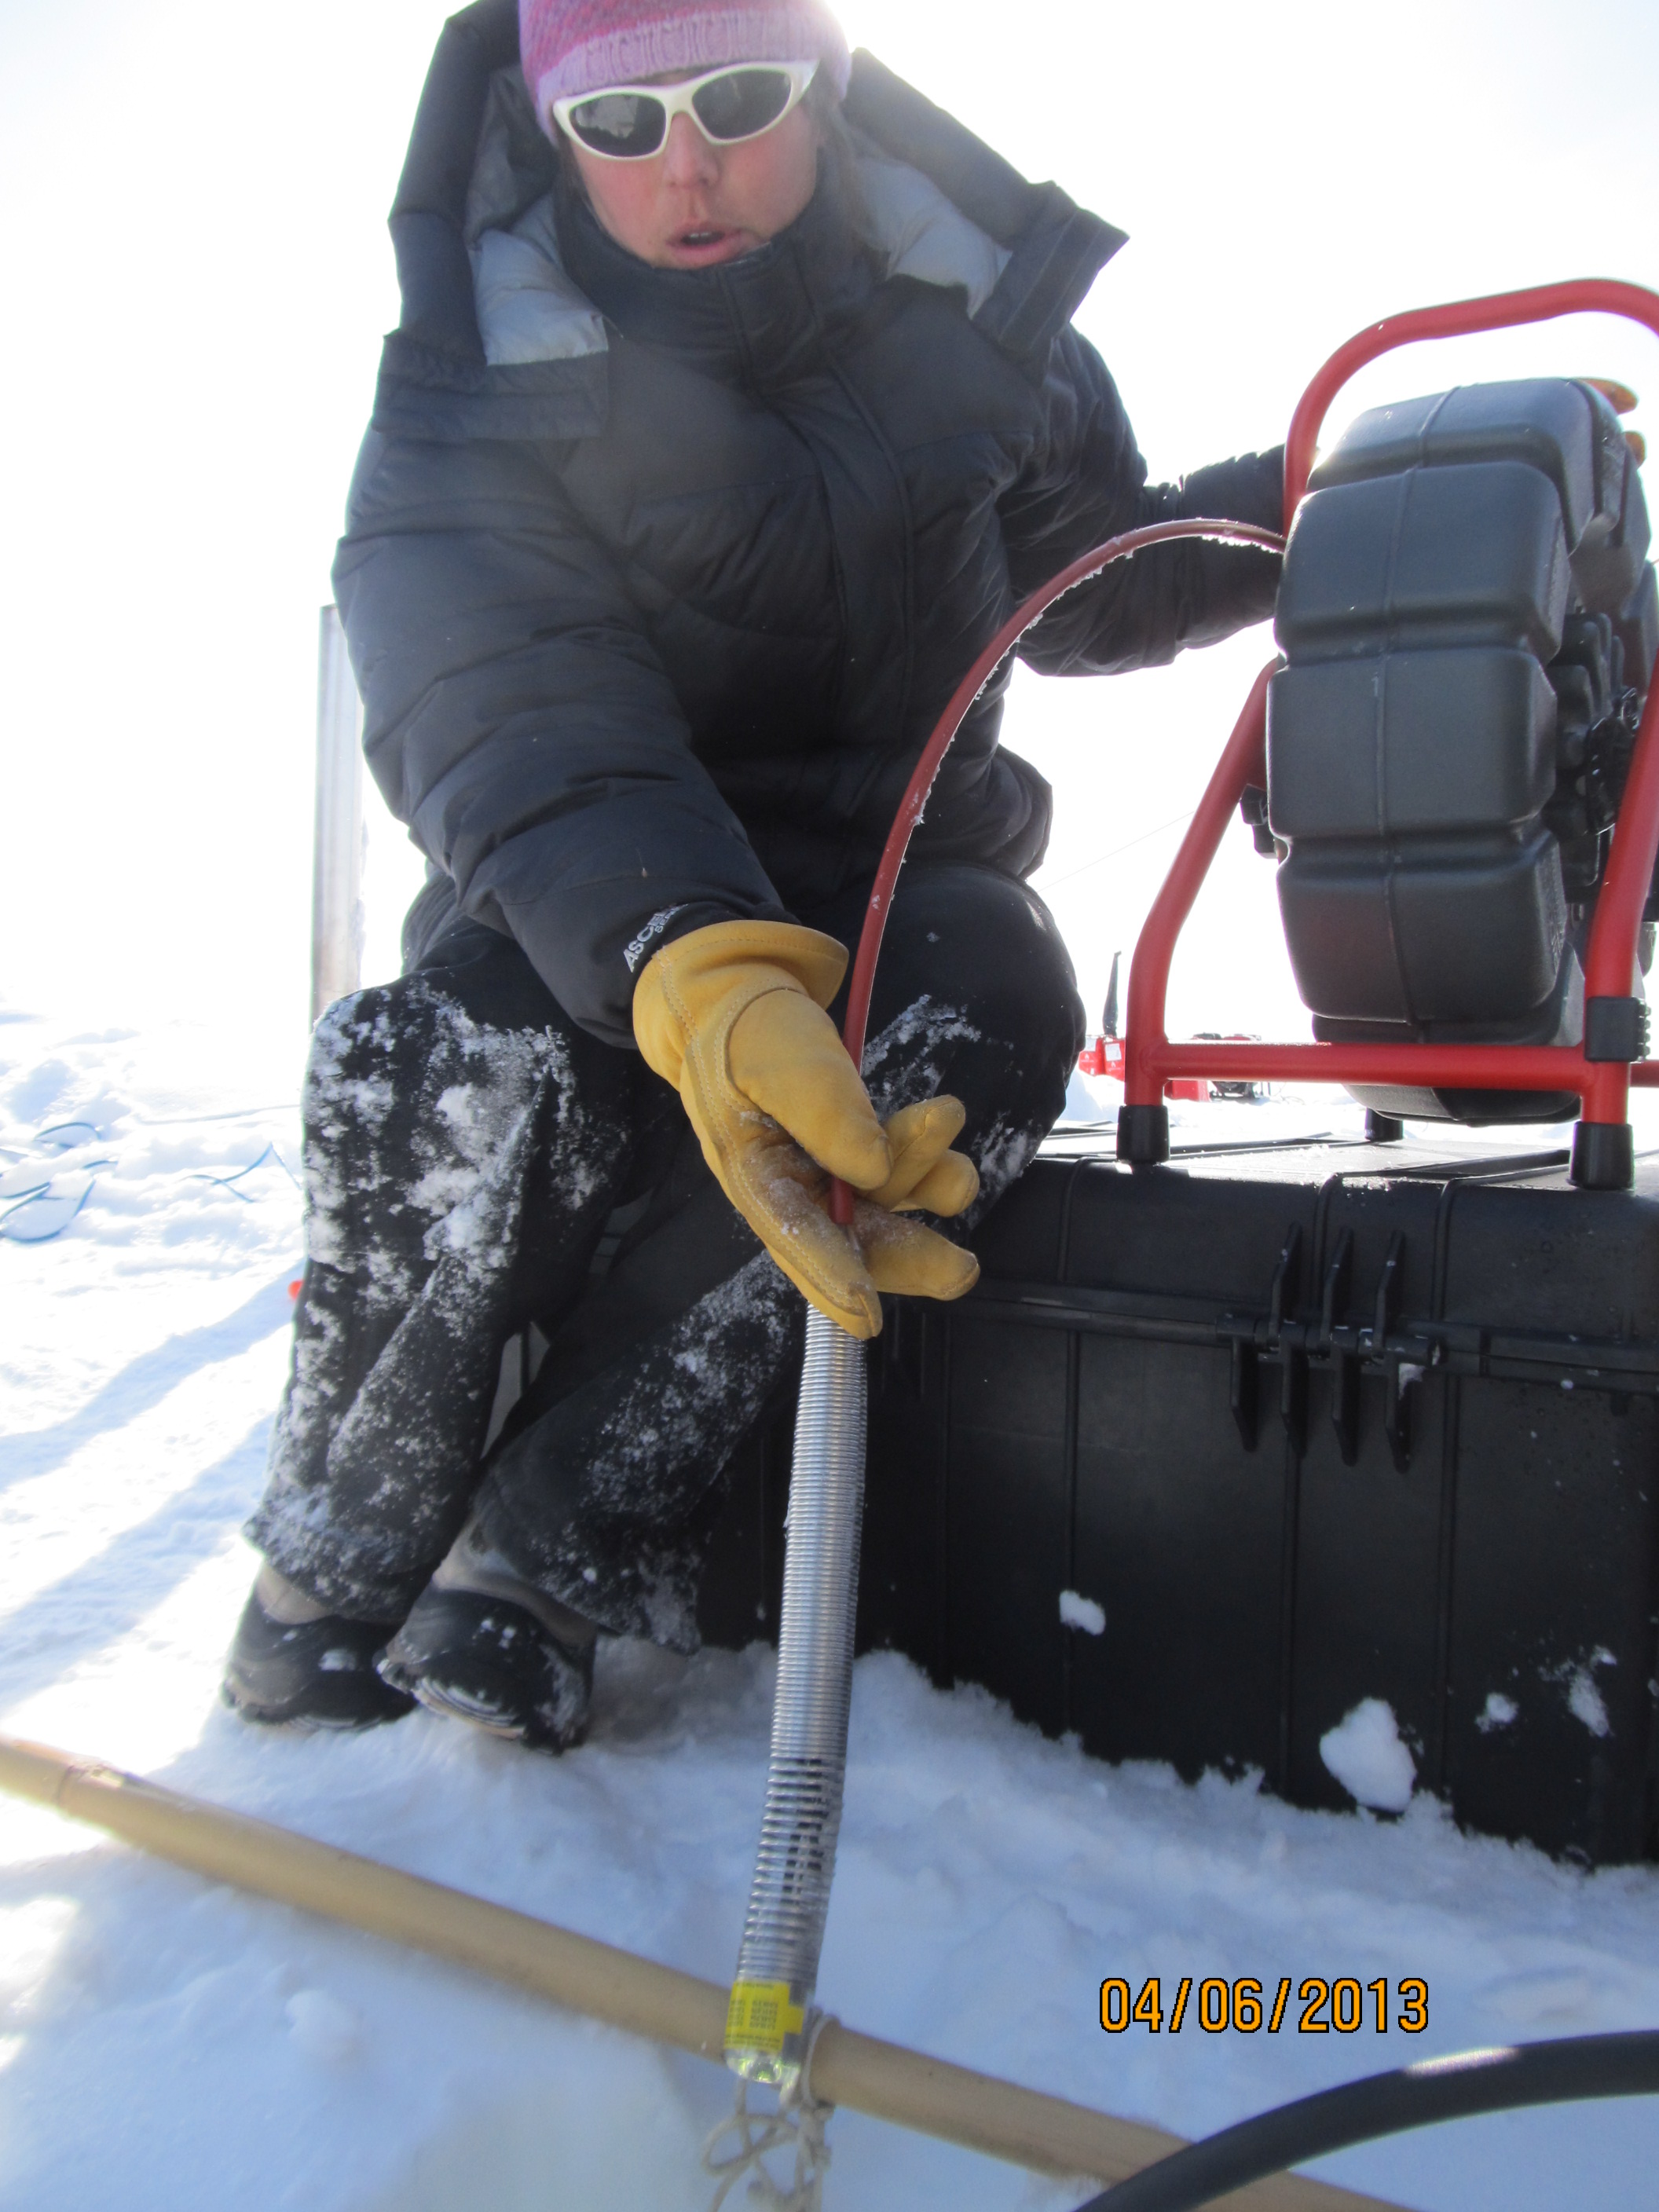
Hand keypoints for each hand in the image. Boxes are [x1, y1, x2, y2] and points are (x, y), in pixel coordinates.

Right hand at [632, 920, 978, 1336]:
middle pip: (855, 1246)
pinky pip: (906, 1178)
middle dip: (909, 1259)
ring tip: (946, 1115)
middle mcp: (796, 1193)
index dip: (832, 1278)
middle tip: (962, 1269)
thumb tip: (874, 1172)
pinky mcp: (862, 1157)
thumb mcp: (776, 1061)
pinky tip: (943, 1123)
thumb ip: (821, 1112)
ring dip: (928, 1183)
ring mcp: (832, 1179)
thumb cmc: (749, 1032)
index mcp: (756, 1179)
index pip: (794, 1237)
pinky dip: (931, 1162)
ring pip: (890, 1210)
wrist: (745, 1000)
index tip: (869, 1317)